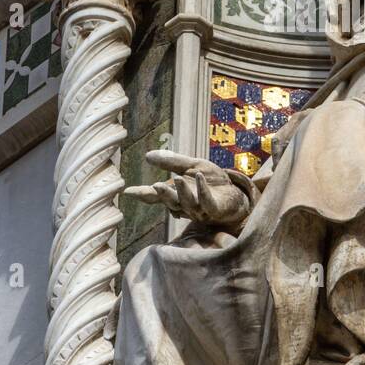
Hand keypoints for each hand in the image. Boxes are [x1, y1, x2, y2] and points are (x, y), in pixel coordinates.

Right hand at [125, 151, 252, 230]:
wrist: (236, 192)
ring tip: (178, 179)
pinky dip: (202, 190)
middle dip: (164, 195)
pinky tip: (199, 177)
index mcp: (176, 194)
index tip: (128, 192)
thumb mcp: (192, 165)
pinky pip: (207, 202)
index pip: (157, 195)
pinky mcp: (215, 209)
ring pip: (187, 203)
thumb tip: (147, 156)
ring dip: (183, 192)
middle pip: (171, 202)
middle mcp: (185, 204)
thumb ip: (172, 162)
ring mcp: (200, 209)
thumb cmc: (212, 181)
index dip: (143, 194)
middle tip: (156, 186)